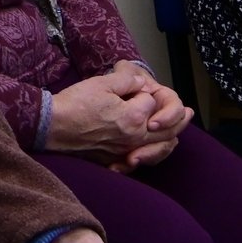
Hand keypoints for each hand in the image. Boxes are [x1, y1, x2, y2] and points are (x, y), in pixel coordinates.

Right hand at [48, 64, 193, 170]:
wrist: (52, 127)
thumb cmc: (75, 103)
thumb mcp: (101, 83)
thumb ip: (127, 81)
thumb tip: (142, 84)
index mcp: (133, 117)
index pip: (152, 101)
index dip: (143, 91)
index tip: (130, 87)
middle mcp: (134, 138)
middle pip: (166, 129)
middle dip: (178, 118)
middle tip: (190, 113)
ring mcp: (125, 152)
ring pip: (158, 149)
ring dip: (172, 139)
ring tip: (179, 133)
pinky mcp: (114, 160)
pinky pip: (142, 161)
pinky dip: (153, 156)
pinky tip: (154, 151)